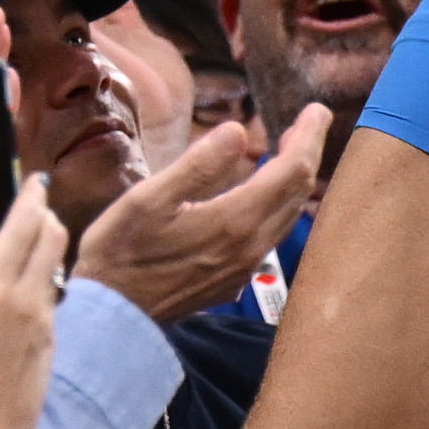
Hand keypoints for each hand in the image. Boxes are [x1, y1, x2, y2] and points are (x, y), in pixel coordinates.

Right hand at [0, 174, 69, 428]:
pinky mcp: (52, 339)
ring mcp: (44, 320)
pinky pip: (51, 293)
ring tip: (33, 237)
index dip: (31, 200)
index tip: (36, 180)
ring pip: (56, 264)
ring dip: (49, 244)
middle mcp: (24, 298)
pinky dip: (44, 276)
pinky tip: (25, 284)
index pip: (21, 229)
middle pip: (51, 238)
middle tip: (36, 202)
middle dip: (45, 215)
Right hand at [69, 106, 331, 321]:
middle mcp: (250, 247)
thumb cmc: (120, 252)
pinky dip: (278, 209)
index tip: (316, 111)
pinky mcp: (232, 282)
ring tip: (288, 154)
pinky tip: (262, 200)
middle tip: (307, 124)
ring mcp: (244, 269)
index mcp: (235, 220)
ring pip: (287, 218)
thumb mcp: (149, 198)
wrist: (112, 317)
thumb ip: (198, 164)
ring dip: (294, 183)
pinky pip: (270, 238)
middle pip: (297, 194)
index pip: (291, 171)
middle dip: (307, 154)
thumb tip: (238, 131)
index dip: (308, 137)